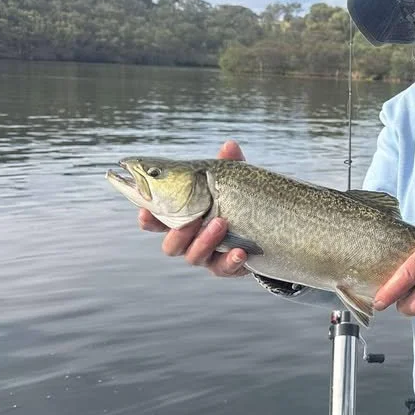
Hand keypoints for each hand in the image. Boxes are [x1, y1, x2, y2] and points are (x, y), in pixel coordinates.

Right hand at [137, 139, 248, 276]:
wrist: (268, 226)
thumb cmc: (239, 200)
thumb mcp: (234, 182)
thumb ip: (228, 166)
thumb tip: (229, 146)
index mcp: (184, 217)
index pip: (157, 221)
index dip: (148, 219)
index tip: (146, 211)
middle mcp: (190, 239)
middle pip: (171, 245)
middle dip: (179, 233)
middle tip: (195, 219)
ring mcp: (207, 255)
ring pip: (193, 256)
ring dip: (205, 241)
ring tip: (222, 223)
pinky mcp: (227, 266)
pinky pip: (223, 269)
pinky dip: (230, 261)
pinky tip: (240, 251)